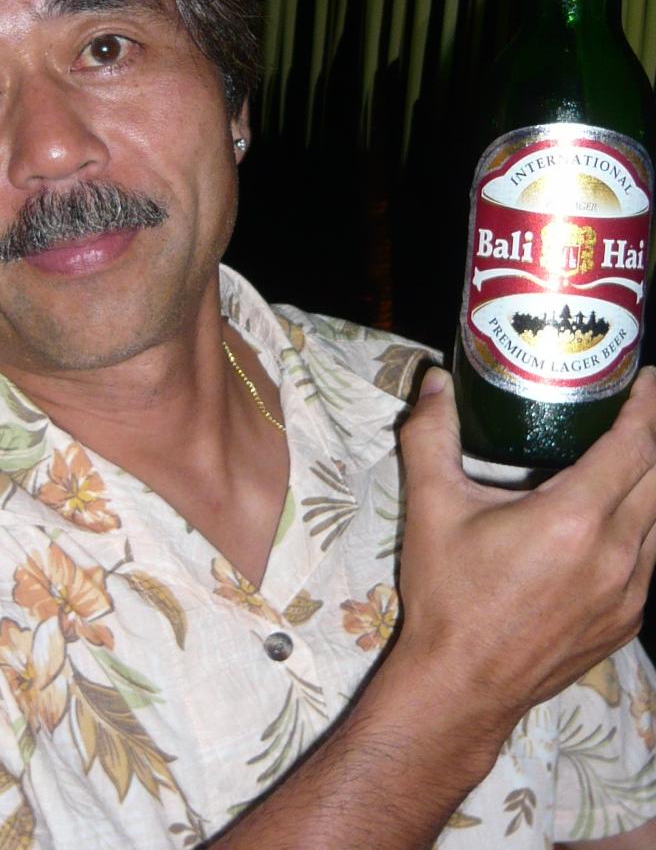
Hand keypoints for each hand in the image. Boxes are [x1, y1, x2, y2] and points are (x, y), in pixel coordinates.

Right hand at [393, 366, 655, 727]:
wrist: (462, 686)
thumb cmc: (448, 593)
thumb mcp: (431, 507)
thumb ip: (431, 436)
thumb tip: (437, 383)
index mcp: (573, 518)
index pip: (634, 446)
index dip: (647, 407)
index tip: (645, 378)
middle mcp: (616, 553)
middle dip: (654, 438)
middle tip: (636, 408)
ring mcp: (629, 593)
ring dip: (649, 485)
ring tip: (625, 461)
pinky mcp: (627, 622)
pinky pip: (649, 560)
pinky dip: (640, 529)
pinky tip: (609, 523)